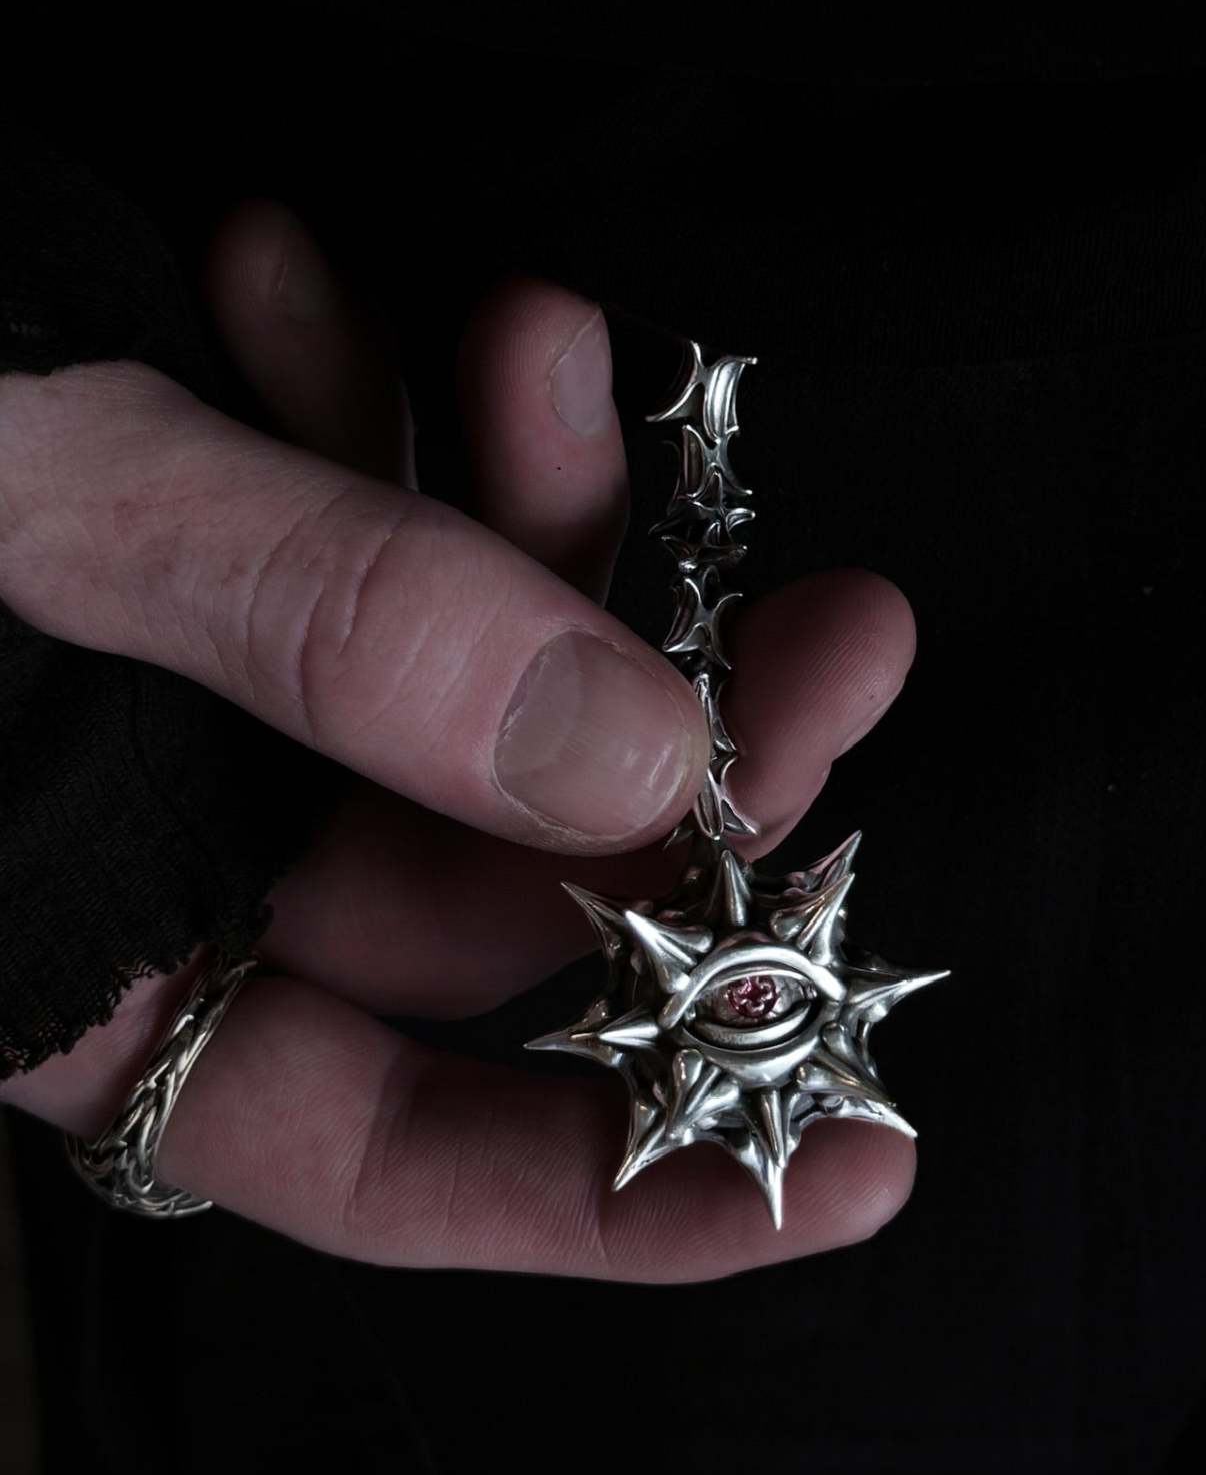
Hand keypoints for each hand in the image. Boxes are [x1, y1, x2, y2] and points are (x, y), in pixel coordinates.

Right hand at [0, 199, 917, 1280]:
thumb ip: (297, 631)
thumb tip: (629, 749)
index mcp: (63, 967)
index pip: (388, 1151)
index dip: (632, 1185)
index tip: (858, 1162)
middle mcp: (135, 864)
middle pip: (482, 886)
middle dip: (681, 753)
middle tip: (846, 631)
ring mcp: (165, 707)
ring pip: (445, 689)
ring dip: (535, 522)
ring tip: (543, 345)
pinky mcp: (177, 549)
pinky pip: (341, 524)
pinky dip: (372, 409)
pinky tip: (338, 289)